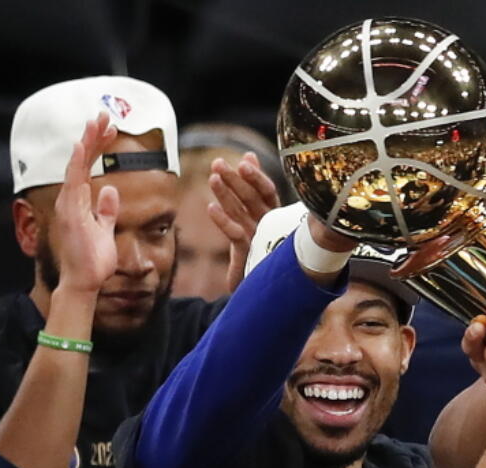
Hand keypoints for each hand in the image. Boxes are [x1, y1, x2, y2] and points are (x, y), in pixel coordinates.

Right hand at [52, 114, 120, 294]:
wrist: (83, 281)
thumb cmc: (93, 260)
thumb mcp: (105, 230)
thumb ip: (106, 210)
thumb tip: (111, 191)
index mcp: (79, 202)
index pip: (88, 167)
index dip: (98, 146)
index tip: (109, 129)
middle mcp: (71, 200)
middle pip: (82, 161)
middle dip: (93, 137)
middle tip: (104, 115)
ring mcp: (69, 205)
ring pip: (77, 165)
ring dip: (87, 142)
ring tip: (96, 121)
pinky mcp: (71, 212)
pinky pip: (74, 182)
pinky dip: (78, 162)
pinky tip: (83, 145)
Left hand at [207, 152, 282, 291]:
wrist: (264, 294)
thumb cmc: (261, 252)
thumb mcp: (255, 218)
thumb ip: (252, 186)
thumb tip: (250, 154)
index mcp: (275, 219)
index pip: (267, 193)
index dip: (257, 176)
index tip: (245, 160)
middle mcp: (270, 228)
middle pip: (253, 199)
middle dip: (236, 180)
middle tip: (218, 164)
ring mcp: (261, 242)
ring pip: (243, 213)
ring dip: (227, 194)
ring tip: (212, 177)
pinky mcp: (249, 257)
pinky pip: (235, 235)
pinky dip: (223, 221)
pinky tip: (210, 207)